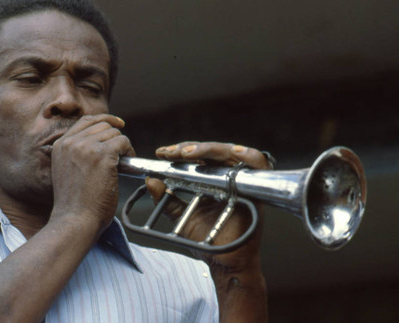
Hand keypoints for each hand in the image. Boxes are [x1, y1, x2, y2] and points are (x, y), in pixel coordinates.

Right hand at [49, 114, 134, 231]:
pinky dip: (129, 151)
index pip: (86, 121)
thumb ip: (78, 154)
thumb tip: (102, 142)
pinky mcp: (102, 155)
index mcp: (60, 145)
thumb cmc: (75, 205)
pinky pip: (123, 142)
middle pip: (103, 126)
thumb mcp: (68, 172)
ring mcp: (86, 147)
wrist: (75, 221)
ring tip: (123, 164)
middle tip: (122, 155)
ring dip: (123, 146)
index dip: (104, 121)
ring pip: (114, 133)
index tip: (118, 125)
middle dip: (115, 139)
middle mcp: (71, 142)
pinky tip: (127, 165)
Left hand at [147, 141, 271, 271]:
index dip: (180, 150)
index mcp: (211, 179)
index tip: (162, 153)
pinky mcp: (256, 190)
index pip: (198, 156)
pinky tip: (234, 152)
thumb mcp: (180, 215)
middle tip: (172, 153)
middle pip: (213, 150)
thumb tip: (150, 180)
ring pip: (231, 153)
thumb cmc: (207, 239)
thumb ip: (166, 199)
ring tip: (189, 153)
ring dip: (210, 149)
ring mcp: (242, 181)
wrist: (222, 262)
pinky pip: (259, 165)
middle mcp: (228, 176)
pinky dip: (249, 156)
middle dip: (191, 148)